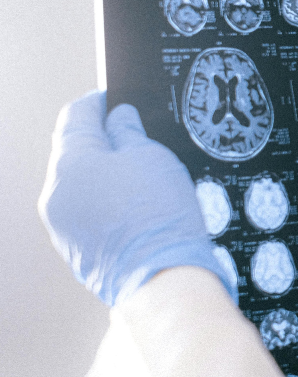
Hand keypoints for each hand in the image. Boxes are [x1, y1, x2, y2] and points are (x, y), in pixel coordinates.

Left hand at [38, 91, 236, 305]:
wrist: (163, 277)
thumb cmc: (158, 216)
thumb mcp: (152, 157)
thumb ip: (129, 132)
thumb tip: (119, 119)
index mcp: (69, 162)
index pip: (76, 116)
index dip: (98, 102)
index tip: (114, 99)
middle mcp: (55, 192)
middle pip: (73, 151)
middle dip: (102, 141)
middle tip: (136, 138)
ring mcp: (61, 224)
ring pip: (79, 184)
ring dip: (103, 174)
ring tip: (141, 178)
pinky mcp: (74, 248)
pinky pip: (85, 212)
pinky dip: (104, 203)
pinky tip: (134, 208)